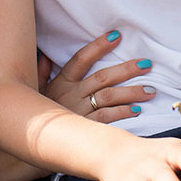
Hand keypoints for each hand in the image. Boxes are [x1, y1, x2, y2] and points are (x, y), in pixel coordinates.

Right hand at [39, 31, 155, 122]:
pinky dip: (122, 113)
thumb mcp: (34, 92)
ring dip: (131, 93)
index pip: (81, 59)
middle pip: (102, 77)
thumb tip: (44, 54)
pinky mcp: (85, 129)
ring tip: (150, 90)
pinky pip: (107, 118)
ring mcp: (79, 112)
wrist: (30, 145)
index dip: (98, 46)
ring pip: (109, 97)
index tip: (116, 35)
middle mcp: (71, 95)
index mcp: (61, 82)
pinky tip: (137, 110)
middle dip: (126, 69)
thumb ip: (41, 72)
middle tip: (147, 64)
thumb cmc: (35, 115)